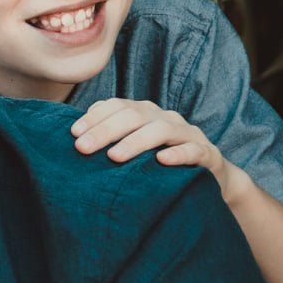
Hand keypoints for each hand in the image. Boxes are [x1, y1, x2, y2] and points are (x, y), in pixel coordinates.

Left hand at [71, 98, 235, 195]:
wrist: (208, 176)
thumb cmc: (159, 163)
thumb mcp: (133, 147)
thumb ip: (110, 136)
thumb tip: (77, 131)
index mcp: (146, 114)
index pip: (118, 107)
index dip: (95, 117)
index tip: (74, 133)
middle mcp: (165, 118)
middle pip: (134, 117)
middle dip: (106, 131)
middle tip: (82, 148)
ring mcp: (187, 134)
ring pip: (161, 131)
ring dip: (136, 142)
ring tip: (114, 156)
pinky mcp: (206, 154)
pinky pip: (193, 150)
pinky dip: (178, 154)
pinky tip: (160, 160)